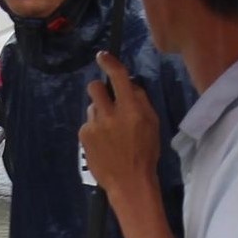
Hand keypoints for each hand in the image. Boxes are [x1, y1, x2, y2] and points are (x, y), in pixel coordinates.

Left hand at [81, 53, 160, 194]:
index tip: (103, 56)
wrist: (129, 182)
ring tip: (110, 132)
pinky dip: (95, 129)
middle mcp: (111, 114)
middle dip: (100, 90)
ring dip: (100, 113)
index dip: (109, 63)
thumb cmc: (145, 152)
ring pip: (92, 107)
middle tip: (107, 101)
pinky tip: (103, 143)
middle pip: (95, 87)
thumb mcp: (152, 124)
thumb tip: (129, 84)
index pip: (118, 77)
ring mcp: (94, 126)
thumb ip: (140, 101)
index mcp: (132, 109)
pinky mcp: (84, 136)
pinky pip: (88, 124)